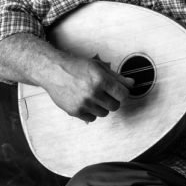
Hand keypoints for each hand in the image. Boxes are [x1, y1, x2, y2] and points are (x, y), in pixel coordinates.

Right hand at [0, 33, 133, 122]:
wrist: (53, 71)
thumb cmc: (76, 67)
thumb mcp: (98, 67)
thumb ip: (117, 77)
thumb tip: (132, 84)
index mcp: (101, 79)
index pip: (124, 94)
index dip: (123, 93)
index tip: (118, 90)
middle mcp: (93, 92)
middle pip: (115, 106)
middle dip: (113, 100)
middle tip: (105, 93)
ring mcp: (83, 103)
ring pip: (104, 114)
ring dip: (102, 107)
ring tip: (93, 96)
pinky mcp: (75, 111)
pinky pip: (92, 118)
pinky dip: (91, 112)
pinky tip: (85, 102)